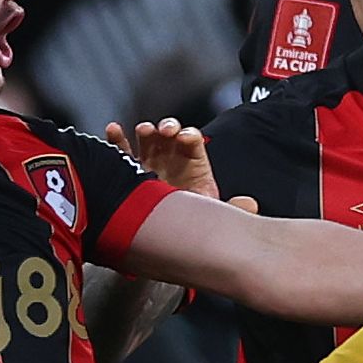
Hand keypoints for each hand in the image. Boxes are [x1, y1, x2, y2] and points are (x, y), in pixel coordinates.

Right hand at [105, 117, 254, 208]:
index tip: (186, 138)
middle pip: (170, 134)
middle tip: (165, 131)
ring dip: (146, 130)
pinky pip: (122, 151)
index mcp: (194, 163)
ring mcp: (150, 160)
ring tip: (144, 130)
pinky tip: (113, 130)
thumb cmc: (190, 220)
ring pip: (148, 138)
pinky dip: (117, 139)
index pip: (193, 142)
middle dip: (168, 128)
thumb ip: (231, 209)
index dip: (190, 136)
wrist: (169, 235)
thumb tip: (249, 206)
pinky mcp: (129, 169)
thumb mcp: (211, 215)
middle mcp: (172, 157)